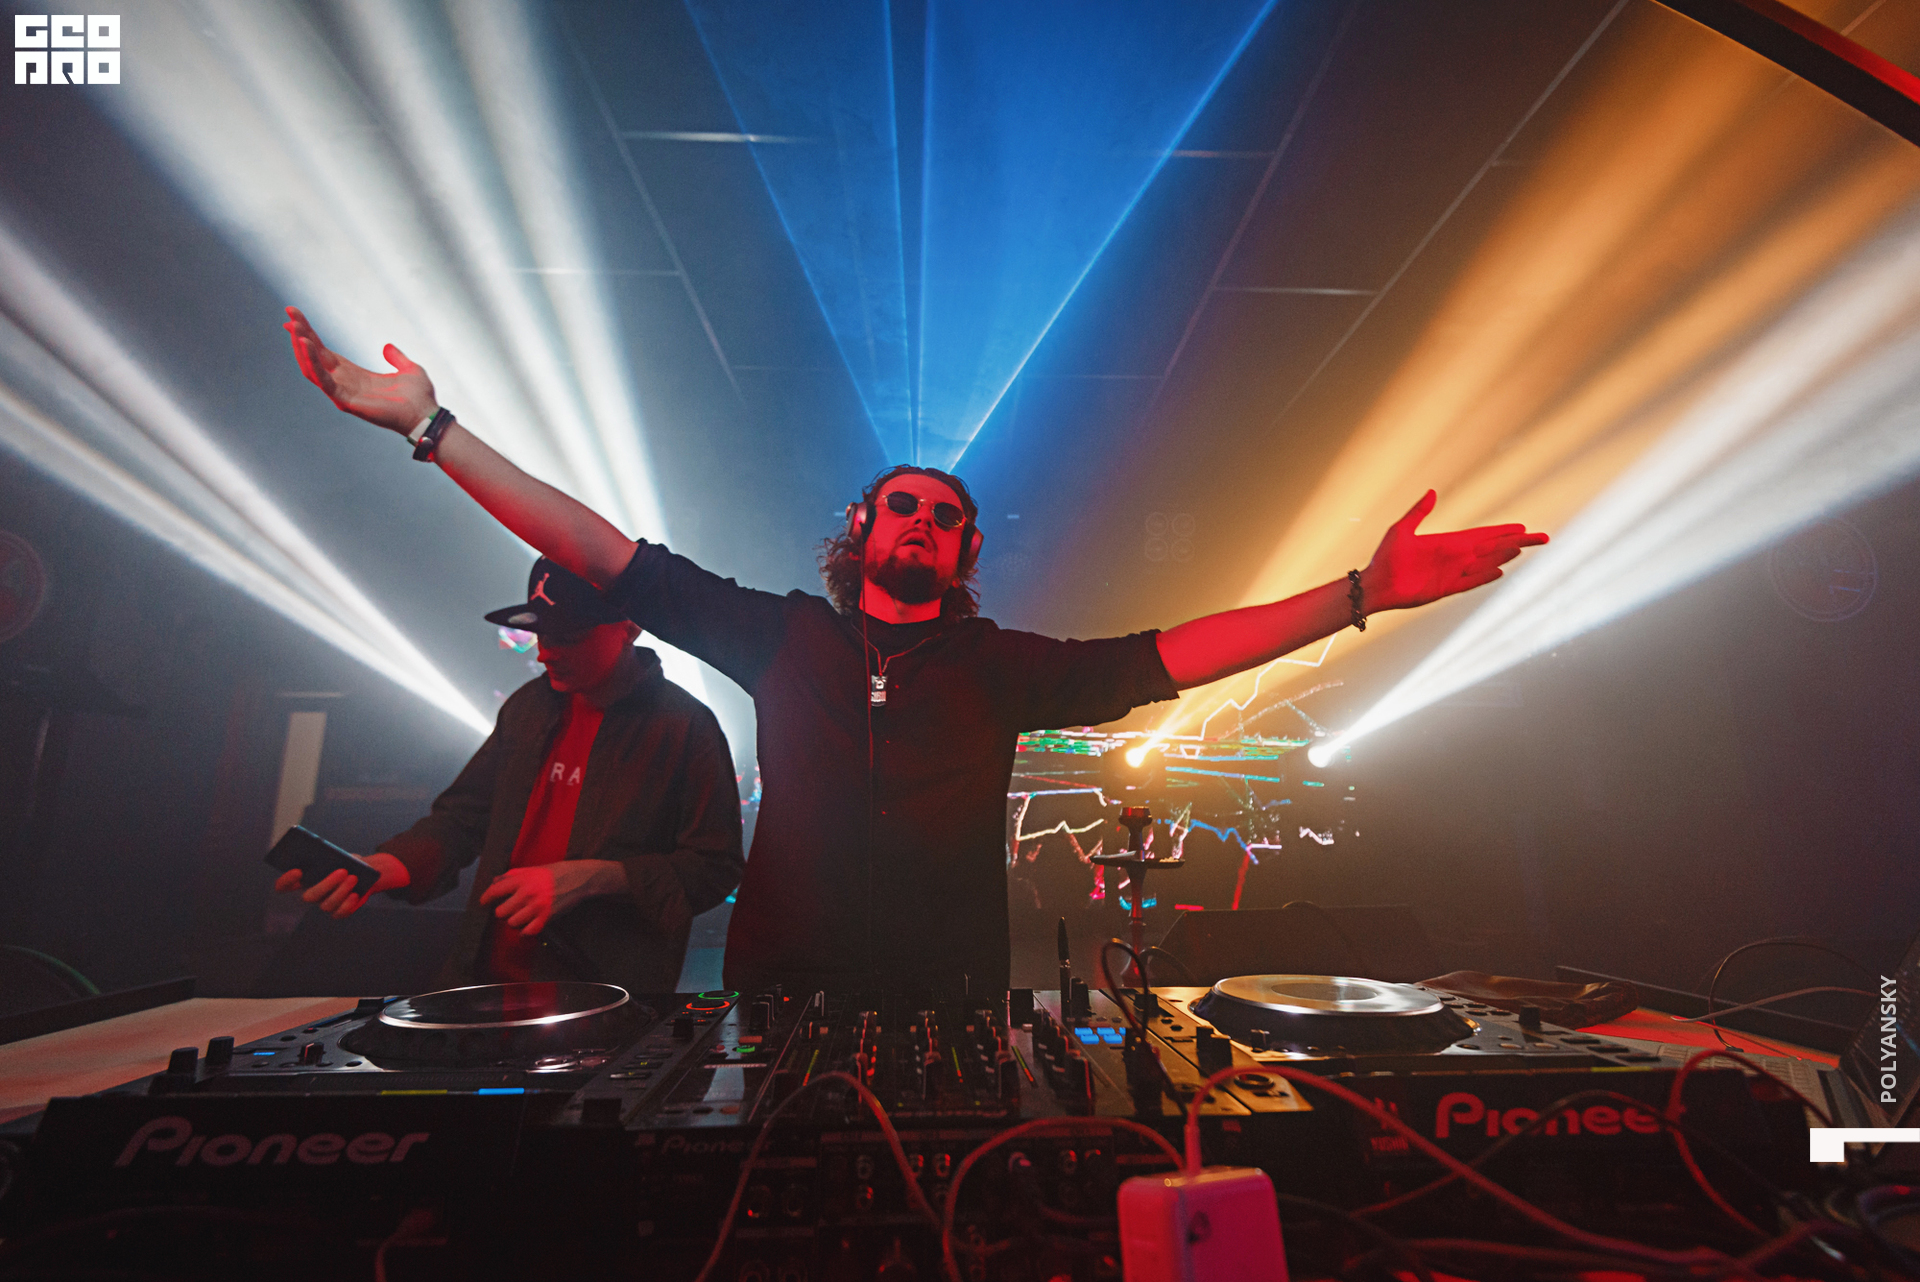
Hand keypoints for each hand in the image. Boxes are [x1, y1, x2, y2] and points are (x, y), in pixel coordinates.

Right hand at [274, 852, 409, 919]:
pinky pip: (339, 913)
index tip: (297, 871)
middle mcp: (311, 894)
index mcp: (304, 879)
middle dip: (326, 884)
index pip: (283, 885)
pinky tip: (355, 894)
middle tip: (342, 871)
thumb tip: (332, 857)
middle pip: (309, 896)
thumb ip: (332, 856)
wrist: (365, 871)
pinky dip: (348, 904)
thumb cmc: (347, 861)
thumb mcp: (340, 855)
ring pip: (326, 905)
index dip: (285, 881)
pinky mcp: (338, 911)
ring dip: (341, 891)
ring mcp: (324, 904)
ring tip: (353, 878)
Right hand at [283, 306, 436, 433]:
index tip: (295, 317)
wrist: (427, 415)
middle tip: (289, 314)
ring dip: (301, 347)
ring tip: (293, 327)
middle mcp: (345, 383)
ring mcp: (343, 393)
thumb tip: (387, 347)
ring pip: (312, 368)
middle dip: (300, 335)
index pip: (325, 353)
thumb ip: (396, 358)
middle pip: (315, 356)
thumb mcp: (408, 369)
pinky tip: (306, 344)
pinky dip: (312, 362)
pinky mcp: (345, 401)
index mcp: (355, 375)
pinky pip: (323, 380)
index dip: (310, 335)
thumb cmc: (419, 397)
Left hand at [479, 861, 621, 936]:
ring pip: (513, 923)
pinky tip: (528, 926)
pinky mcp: (546, 917)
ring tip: (520, 916)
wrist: (579, 878)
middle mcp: (527, 893)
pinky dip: (526, 931)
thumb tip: (495, 881)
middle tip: (509, 909)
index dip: (485, 898)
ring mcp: (536, 906)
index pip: (495, 890)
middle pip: (501, 912)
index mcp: (522, 879)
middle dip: (502, 912)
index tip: (482, 902)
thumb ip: (513, 874)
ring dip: (514, 921)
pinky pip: (528, 931)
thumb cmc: (556, 872)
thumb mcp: (533, 869)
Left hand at [1359, 491, 1547, 613]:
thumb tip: (1433, 491)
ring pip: (1485, 563)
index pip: (1483, 535)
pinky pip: (1470, 582)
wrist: (1375, 584)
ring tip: (1521, 548)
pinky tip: (1500, 570)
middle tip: (1541, 538)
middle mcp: (1455, 558)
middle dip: (1516, 542)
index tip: (1523, 527)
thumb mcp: (1402, 529)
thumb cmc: (1385, 557)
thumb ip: (1419, 512)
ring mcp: (1452, 574)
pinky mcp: (1445, 589)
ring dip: (1503, 556)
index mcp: (1448, 542)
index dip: (1503, 531)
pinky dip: (1484, 576)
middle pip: (1493, 548)